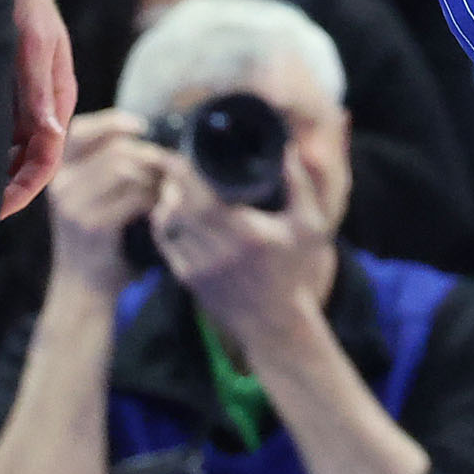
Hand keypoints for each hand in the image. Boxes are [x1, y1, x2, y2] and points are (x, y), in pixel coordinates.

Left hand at [0, 0, 75, 216]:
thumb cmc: (23, 3)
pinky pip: (0, 131)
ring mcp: (27, 99)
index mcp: (58, 99)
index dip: (23, 188)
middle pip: (31, 161)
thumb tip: (49, 136)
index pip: (46, 158)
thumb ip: (38, 91)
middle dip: (8, 191)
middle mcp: (45, 105)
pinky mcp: (10, 91)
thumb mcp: (30, 46)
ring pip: (15, 150)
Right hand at [45, 110, 173, 294]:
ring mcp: (73, 206)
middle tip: (165, 170)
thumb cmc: (95, 236)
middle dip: (149, 156)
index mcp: (56, 172)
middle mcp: (59, 185)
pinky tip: (158, 209)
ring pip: (126, 169)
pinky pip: (135, 197)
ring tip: (162, 190)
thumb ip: (102, 163)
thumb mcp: (87, 194)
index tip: (141, 127)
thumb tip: (138, 129)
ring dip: (154, 178)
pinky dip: (155, 199)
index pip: (82, 129)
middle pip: (115, 150)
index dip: (114, 122)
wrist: (84, 287)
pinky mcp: (93, 226)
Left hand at [152, 147, 336, 362]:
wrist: (275, 323)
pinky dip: (164, 224)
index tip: (183, 153)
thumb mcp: (309, 227)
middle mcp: (219, 251)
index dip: (185, 172)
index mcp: (247, 234)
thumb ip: (300, 186)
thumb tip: (288, 150)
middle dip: (171, 181)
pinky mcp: (189, 279)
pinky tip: (170, 211)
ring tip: (172, 185)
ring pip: (167, 224)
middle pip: (178, 206)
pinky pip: (166, 244)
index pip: (201, 196)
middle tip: (174, 162)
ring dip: (165, 201)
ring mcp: (200, 267)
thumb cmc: (293, 271)